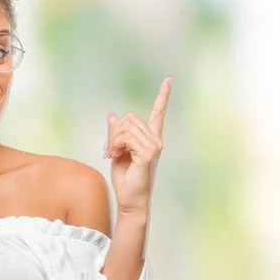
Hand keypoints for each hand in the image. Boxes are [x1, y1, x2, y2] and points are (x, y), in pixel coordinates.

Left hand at [105, 77, 170, 214]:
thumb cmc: (125, 178)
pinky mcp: (148, 154)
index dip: (163, 96)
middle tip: (110, 149)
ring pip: (125, 127)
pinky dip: (116, 145)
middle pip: (129, 118)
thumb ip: (116, 134)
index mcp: (150, 138)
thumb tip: (112, 116)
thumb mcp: (117, 151)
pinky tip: (117, 156)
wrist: (130, 199)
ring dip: (113, 140)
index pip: (158, 113)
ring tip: (113, 154)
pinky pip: (126, 137)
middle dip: (114, 131)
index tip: (169, 80)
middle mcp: (155, 140)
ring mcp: (154, 146)